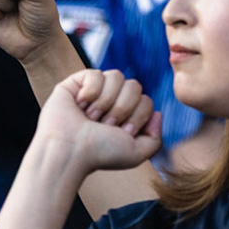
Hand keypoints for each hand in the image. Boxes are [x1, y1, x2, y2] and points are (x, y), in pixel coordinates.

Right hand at [35, 68, 160, 174]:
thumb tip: (157, 113)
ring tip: (90, 117)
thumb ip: (156, 138)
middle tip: (104, 125)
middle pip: (134, 85)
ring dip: (105, 101)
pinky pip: (96, 73)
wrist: (70, 152)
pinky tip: (79, 105)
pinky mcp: (75, 84)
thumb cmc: (99, 155)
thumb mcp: (137, 153)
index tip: (119, 133)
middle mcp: (110, 102)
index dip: (137, 117)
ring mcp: (93, 91)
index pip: (146, 100)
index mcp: (125, 116)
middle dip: (122, 108)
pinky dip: (91, 91)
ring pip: (117, 76)